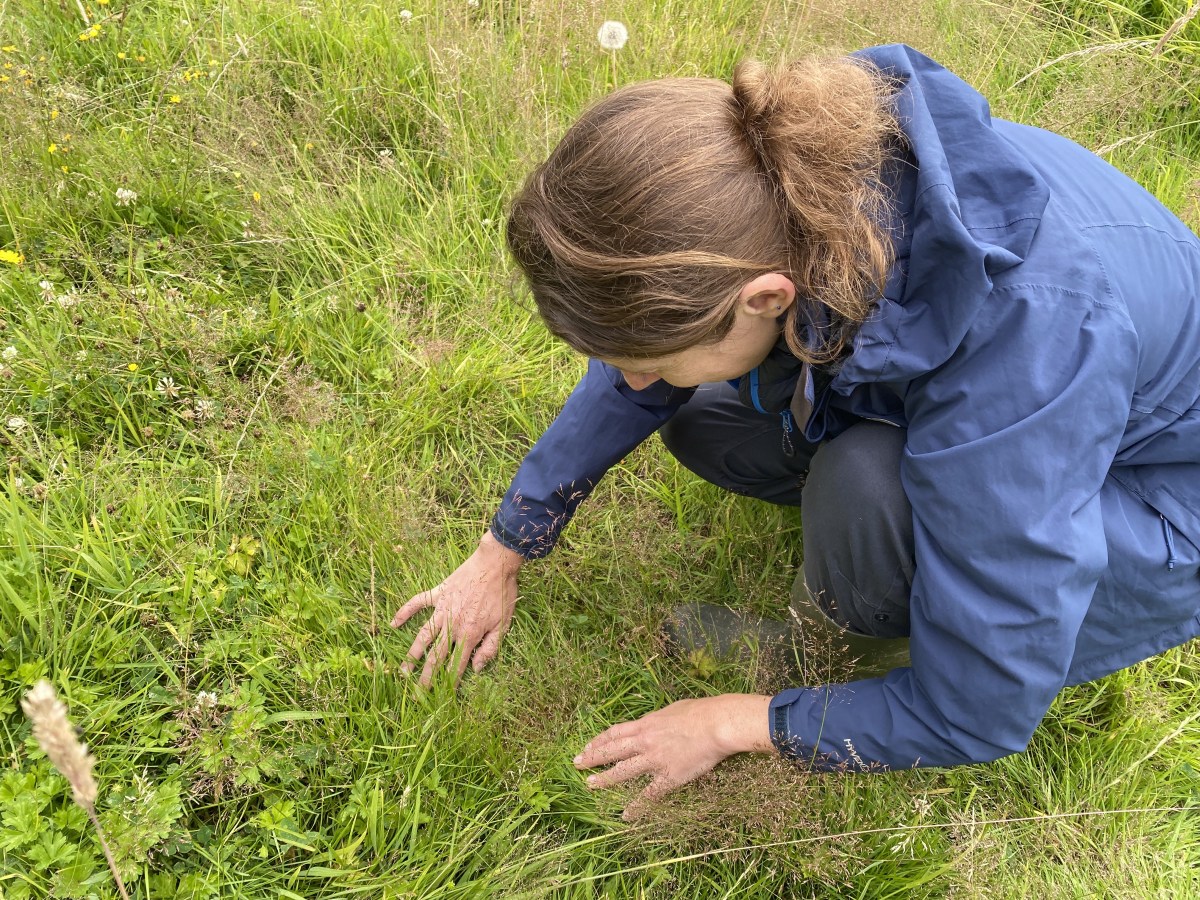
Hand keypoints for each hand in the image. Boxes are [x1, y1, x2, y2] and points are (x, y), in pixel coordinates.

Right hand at [391, 530, 522, 686]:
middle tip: (416, 693)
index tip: (441, 698)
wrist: (495, 564)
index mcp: (469, 634)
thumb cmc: (502, 594)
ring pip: (422, 636)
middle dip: (426, 677)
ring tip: (402, 670)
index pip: (457, 665)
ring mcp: (442, 609)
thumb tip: (477, 668)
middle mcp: (452, 625)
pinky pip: (417, 603)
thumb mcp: (504, 624)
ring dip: (412, 654)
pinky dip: (404, 612)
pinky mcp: (438, 593)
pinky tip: (393, 623)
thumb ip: (490, 648)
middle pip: (435, 656)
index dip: (449, 683)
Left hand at [574, 694, 772, 818]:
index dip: (599, 740)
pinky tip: (626, 815)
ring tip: (590, 786)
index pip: (615, 732)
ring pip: (623, 771)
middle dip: (592, 757)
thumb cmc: (700, 712)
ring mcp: (654, 760)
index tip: (587, 746)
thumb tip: (655, 721)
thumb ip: (660, 718)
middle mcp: (644, 741)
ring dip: (604, 779)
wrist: (716, 724)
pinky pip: (648, 795)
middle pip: (612, 750)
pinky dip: (637, 807)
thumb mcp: (673, 709)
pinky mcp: (668, 777)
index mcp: (646, 724)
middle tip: (576, 764)